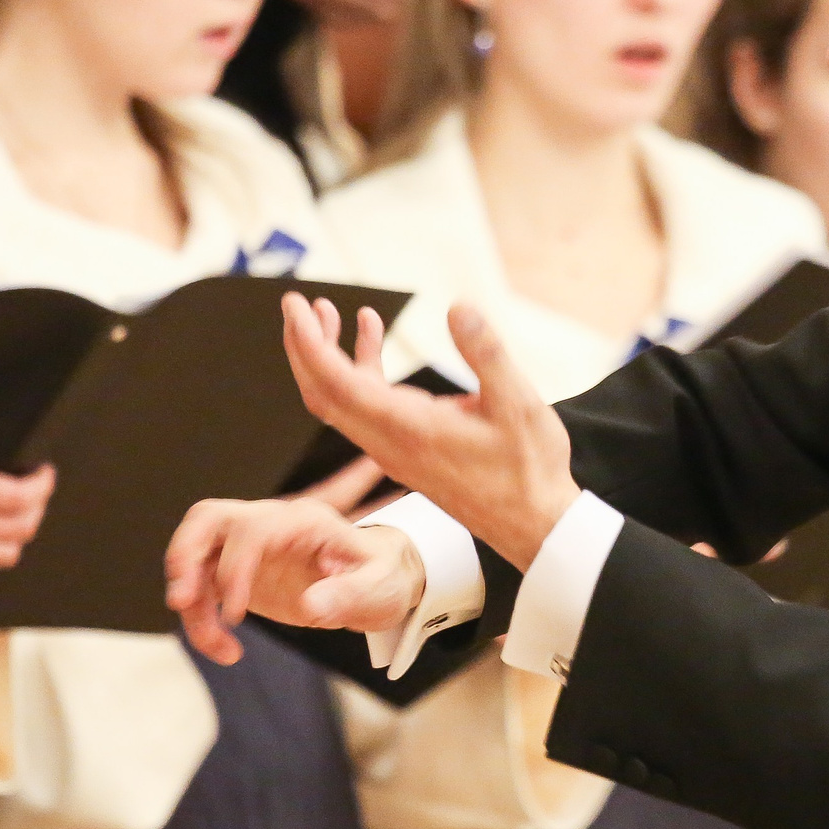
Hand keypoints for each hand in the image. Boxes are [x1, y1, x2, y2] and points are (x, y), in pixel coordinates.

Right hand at [164, 495, 425, 663]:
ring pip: (195, 557)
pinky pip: (203, 589)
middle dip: (184, 556)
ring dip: (192, 602)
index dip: (234, 568)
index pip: (251, 529)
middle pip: (206, 518)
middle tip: (181, 601)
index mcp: (302, 522)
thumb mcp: (381, 587)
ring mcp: (249, 548)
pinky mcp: (238, 573)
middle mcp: (269, 525)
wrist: (377, 582)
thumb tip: (312, 605)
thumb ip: (350, 594)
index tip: (237, 615)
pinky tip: (227, 651)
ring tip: (219, 647)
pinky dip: (202, 620)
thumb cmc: (382, 578)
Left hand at [281, 293, 579, 569]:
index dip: (310, 342)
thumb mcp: (520, 405)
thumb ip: (486, 354)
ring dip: (328, 356)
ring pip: (340, 401)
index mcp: (408, 429)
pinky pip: (365, 407)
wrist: (532, 525)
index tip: (295, 305)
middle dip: (304, 345)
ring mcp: (394, 449)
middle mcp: (389, 443)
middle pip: (322, 393)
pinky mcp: (404, 450)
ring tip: (330, 311)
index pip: (337, 383)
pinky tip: (373, 335)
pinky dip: (360, 369)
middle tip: (297, 302)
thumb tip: (458, 307)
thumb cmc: (529, 470)